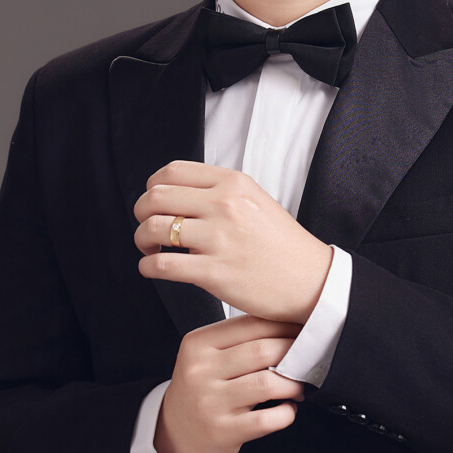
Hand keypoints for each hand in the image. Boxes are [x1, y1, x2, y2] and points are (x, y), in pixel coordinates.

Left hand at [134, 161, 333, 321]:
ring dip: (141, 240)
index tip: (153, 203)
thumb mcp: (255, 200)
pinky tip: (152, 269)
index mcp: (233, 183)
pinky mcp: (215, 272)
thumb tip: (177, 194)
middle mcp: (225, 205)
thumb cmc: (282, 245)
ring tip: (150, 250)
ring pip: (153, 229)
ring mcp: (219, 239)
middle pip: (156, 197)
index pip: (172, 172)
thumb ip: (219, 192)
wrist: (312, 280)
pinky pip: (162, 265)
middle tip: (146, 227)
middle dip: (140, 213)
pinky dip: (147, 267)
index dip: (152, 187)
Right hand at [155, 315, 305, 452]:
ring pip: (267, 384)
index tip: (304, 331)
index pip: (251, 324)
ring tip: (298, 387)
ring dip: (293, 384)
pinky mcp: (223, 431)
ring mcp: (211, 402)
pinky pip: (266, 419)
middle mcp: (201, 371)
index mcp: (199, 344)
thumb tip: (290, 325)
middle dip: (295, 354)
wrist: (175, 432)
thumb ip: (240, 340)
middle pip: (263, 351)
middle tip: (309, 360)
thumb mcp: (207, 356)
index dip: (286, 326)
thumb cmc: (201, 389)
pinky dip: (286, 413)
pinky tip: (287, 410)